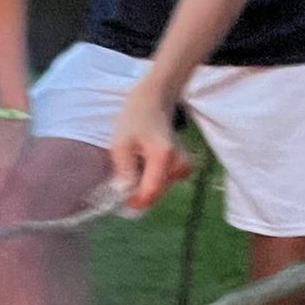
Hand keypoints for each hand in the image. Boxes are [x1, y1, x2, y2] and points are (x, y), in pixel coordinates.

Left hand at [108, 81, 195, 210]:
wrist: (153, 102)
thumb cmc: (134, 120)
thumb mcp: (120, 144)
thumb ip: (124, 171)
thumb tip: (124, 195)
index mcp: (164, 156)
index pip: (151, 192)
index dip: (134, 201)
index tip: (119, 199)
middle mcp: (179, 163)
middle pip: (156, 193)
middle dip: (137, 192)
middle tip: (123, 175)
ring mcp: (184, 166)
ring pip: (160, 189)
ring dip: (144, 183)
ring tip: (136, 162)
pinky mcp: (185, 167)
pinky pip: (165, 183)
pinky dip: (152, 178)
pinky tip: (147, 163)